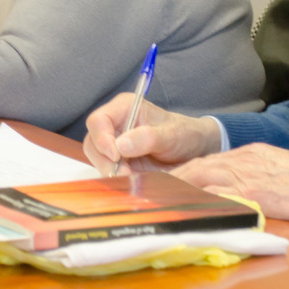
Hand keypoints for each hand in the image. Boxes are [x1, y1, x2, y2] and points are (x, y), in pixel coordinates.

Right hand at [83, 93, 221, 175]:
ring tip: (133, 178)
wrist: (195, 151)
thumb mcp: (173, 134)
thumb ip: (149, 137)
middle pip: (93, 142)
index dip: (102, 139)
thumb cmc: (185, 134)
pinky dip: (117, 179)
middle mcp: (116, 125)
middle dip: (104, 161)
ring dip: (111, 172)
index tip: (115, 156)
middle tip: (124, 174)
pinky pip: (109, 172)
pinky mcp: (120, 163)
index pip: (98, 120)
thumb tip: (121, 145)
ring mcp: (116, 145)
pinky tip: (133, 181)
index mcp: (125, 108)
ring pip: (98, 159)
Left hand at [171, 143, 288, 222]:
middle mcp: (239, 162)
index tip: (166, 181)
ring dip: (179, 192)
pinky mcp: (249, 195)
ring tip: (161, 202)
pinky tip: (186, 212)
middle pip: (197, 168)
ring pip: (201, 181)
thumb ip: (248, 169)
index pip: (205, 161)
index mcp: (245, 154)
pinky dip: (199, 205)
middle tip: (152, 192)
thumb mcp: (271, 163)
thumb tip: (231, 183)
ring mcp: (243, 178)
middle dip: (173, 180)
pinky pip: (218, 200)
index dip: (183, 172)